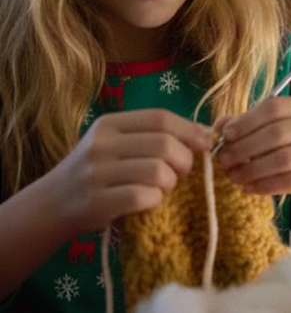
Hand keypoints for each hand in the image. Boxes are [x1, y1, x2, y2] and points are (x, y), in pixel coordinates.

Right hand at [47, 109, 212, 235]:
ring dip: (171, 183)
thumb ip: (152, 136)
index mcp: (110, 124)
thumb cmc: (96, 172)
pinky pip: (144, 196)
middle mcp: (101, 144)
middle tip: (181, 172)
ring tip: (163, 188)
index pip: (160, 118)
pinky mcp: (97, 201)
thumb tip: (205, 133)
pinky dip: (155, 200)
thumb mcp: (116, 144)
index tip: (207, 143)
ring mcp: (97, 173)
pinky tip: (149, 201)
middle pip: (164, 144)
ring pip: (158, 171)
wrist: (51, 205)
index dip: (190, 130)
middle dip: (185, 160)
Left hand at [216, 97, 290, 213]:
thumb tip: (219, 127)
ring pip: (283, 158)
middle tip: (224, 161)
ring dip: (252, 169)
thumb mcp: (273, 137)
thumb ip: (247, 127)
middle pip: (277, 133)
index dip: (246, 122)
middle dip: (245, 148)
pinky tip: (249, 188)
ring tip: (234, 177)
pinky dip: (265, 185)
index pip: (273, 108)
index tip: (225, 136)